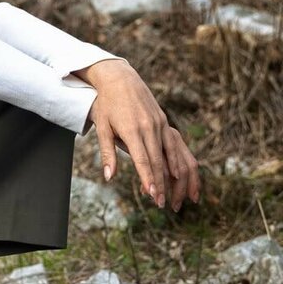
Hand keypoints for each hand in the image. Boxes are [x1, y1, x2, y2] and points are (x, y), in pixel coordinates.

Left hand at [78, 60, 200, 211]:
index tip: (153, 195)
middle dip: (161, 184)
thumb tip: (109, 177)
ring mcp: (160, 124)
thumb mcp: (102, 127)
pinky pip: (175, 145)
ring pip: (172, 155)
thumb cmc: (107, 105)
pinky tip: (181, 176)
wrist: (120, 79)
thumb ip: (107, 153)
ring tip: (176, 196)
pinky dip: (179, 162)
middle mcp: (150, 127)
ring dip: (175, 177)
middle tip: (161, 204)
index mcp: (133, 129)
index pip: (142, 160)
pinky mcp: (164, 122)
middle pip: (158, 161)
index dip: (148, 178)